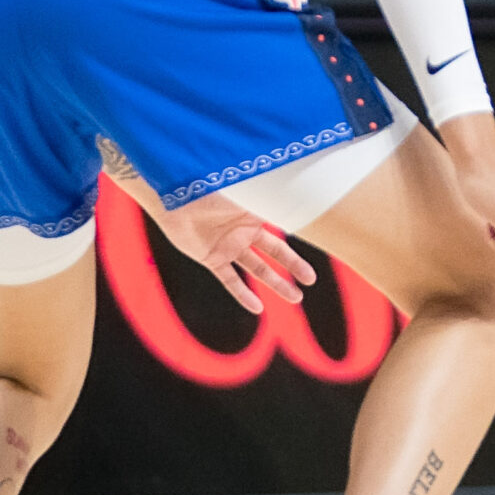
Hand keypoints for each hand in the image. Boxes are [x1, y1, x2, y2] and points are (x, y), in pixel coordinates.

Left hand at [152, 191, 317, 312]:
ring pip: (258, 269)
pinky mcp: (211, 258)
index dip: (299, 237)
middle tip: (311, 280)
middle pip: (275, 252)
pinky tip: (257, 308)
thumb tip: (299, 196)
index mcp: (254, 212)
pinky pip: (230, 280)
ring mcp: (228, 245)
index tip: (321, 244)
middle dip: (293, 266)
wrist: (173, 195)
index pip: (282, 226)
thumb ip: (267, 200)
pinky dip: (243, 294)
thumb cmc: (208, 186)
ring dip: (277, 283)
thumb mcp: (243, 194)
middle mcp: (244, 230)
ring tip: (296, 298)